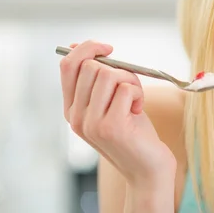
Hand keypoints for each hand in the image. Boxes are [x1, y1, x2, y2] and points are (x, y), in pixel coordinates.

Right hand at [59, 40, 176, 185]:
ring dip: (131, 80)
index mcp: (71, 108)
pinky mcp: (111, 126)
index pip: (67, 65)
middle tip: (130, 86)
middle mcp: (75, 116)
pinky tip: (138, 110)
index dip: (86, 48)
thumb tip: (84, 46)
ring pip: (109, 74)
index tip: (108, 48)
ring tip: (135, 100)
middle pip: (90, 66)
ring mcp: (91, 122)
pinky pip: (126, 88)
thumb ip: (97, 80)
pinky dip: (138, 93)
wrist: (147, 167)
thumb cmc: (133, 130)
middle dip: (117, 68)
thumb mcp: (109, 103)